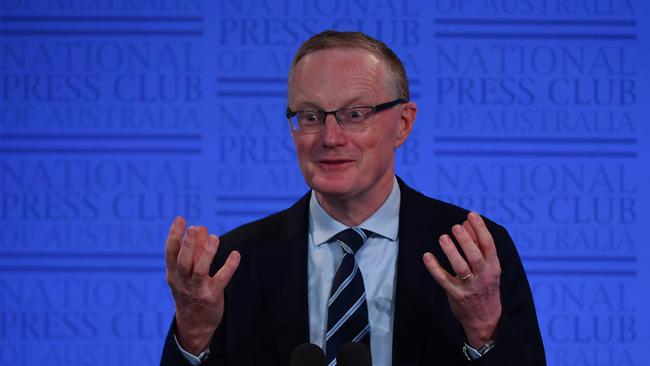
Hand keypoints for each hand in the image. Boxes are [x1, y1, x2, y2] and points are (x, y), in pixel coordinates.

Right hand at [165, 216, 239, 354]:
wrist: (194, 325)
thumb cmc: (190, 293)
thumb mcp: (184, 275)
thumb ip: (192, 252)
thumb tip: (200, 228)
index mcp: (173, 274)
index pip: (171, 253)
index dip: (174, 235)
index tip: (180, 219)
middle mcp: (183, 282)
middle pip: (183, 261)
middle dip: (188, 244)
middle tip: (194, 227)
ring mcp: (197, 290)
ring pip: (200, 270)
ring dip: (207, 253)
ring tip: (214, 238)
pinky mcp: (212, 297)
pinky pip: (221, 280)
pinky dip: (229, 267)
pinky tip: (235, 255)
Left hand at [422, 212, 501, 347]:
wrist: (486, 319)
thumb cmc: (485, 286)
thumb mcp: (488, 267)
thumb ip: (478, 244)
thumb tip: (467, 221)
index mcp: (493, 267)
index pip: (488, 245)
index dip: (480, 229)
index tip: (471, 215)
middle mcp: (483, 277)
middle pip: (475, 256)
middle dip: (466, 241)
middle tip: (455, 227)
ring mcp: (469, 287)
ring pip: (460, 268)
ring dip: (451, 252)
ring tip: (443, 238)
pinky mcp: (456, 295)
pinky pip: (444, 280)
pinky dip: (434, 268)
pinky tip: (427, 256)